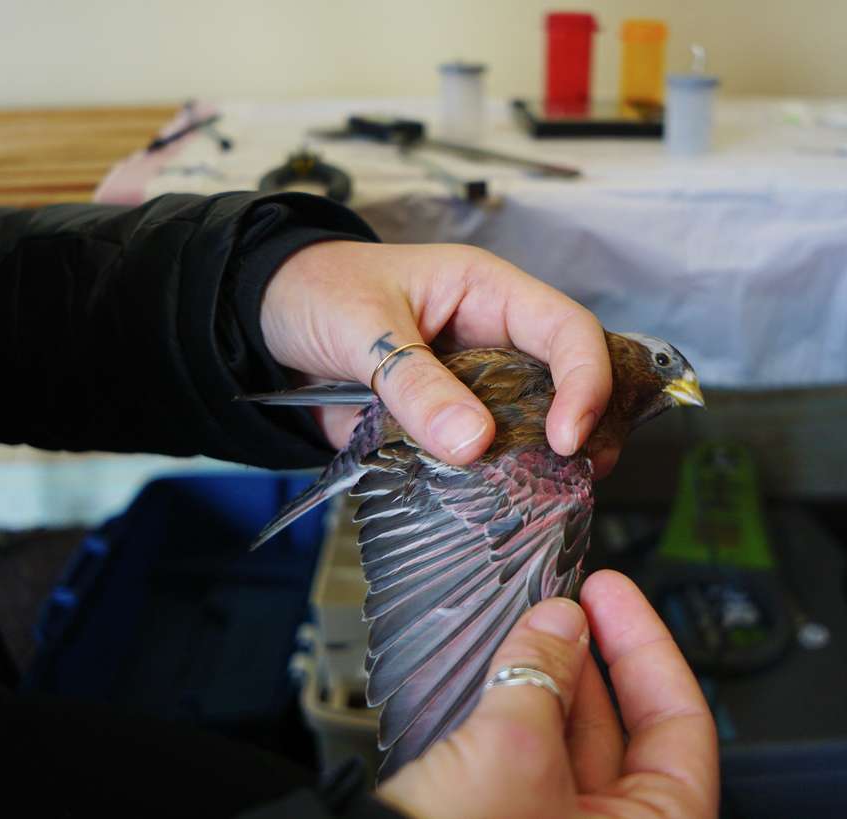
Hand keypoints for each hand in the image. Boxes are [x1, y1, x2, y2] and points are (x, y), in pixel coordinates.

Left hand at [260, 241, 617, 472]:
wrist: (262, 321)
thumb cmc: (316, 291)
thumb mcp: (362, 327)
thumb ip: (413, 383)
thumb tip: (473, 443)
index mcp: (489, 293)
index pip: (567, 329)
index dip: (584, 381)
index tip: (567, 438)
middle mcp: (495, 340)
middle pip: (569, 383)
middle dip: (584, 429)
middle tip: (579, 478)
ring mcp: (475, 388)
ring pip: (532, 427)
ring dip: (539, 464)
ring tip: (542, 499)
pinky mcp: (447, 427)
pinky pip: (482, 458)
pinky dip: (490, 484)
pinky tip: (490, 508)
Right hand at [376, 571, 718, 818]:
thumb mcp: (512, 753)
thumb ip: (543, 676)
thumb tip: (560, 623)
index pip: (680, 724)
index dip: (648, 647)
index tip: (614, 597)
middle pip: (621, 730)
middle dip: (589, 659)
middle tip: (565, 603)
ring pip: (567, 743)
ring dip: (547, 680)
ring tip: (527, 627)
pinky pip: (525, 760)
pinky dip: (515, 711)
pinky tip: (497, 672)